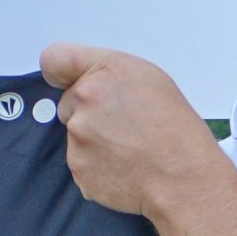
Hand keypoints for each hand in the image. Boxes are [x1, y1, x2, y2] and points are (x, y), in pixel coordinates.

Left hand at [38, 42, 220, 221]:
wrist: (182, 176)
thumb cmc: (174, 127)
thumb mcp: (150, 78)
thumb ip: (108, 75)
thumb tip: (84, 83)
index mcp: (103, 72)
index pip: (54, 59)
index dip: (61, 72)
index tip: (69, 82)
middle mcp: (83, 100)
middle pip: (68, 104)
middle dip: (88, 113)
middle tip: (124, 126)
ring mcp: (77, 138)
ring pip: (76, 137)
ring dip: (95, 142)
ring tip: (130, 149)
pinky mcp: (78, 170)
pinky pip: (83, 164)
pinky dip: (99, 167)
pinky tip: (125, 167)